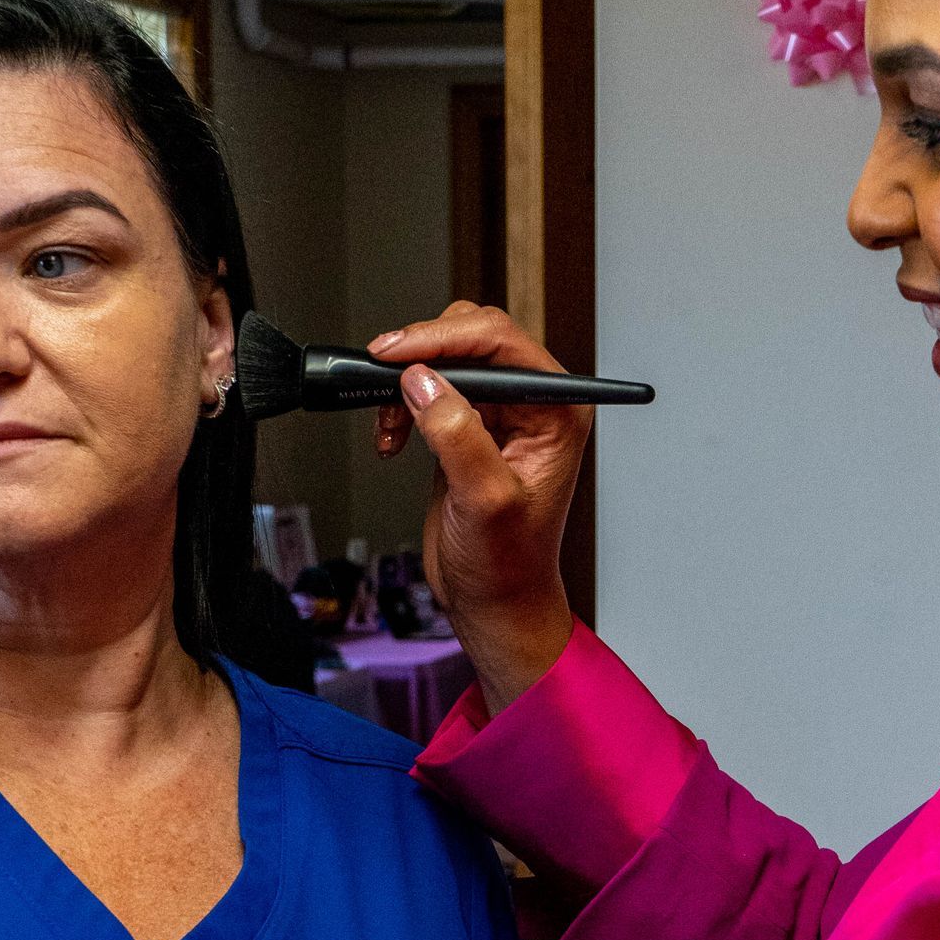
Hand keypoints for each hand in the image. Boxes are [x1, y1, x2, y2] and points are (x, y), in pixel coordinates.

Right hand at [365, 304, 587, 709]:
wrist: (493, 602)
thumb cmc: (507, 566)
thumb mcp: (484, 502)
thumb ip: (458, 436)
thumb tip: (424, 383)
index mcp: (556, 411)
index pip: (501, 342)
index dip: (444, 338)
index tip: (398, 353)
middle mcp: (534, 404)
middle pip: (473, 337)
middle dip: (423, 353)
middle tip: (383, 373)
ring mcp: (500, 413)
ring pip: (447, 358)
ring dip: (407, 381)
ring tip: (390, 425)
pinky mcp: (469, 426)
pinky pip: (431, 388)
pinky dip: (402, 404)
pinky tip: (392, 437)